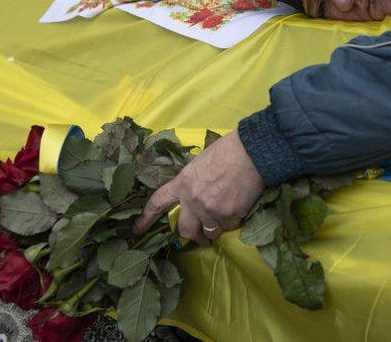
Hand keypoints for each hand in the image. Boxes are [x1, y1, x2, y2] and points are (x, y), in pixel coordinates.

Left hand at [132, 131, 265, 245]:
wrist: (252, 152)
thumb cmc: (228, 151)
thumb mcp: (200, 163)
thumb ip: (192, 182)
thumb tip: (193, 195)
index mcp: (182, 183)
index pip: (158, 202)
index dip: (146, 218)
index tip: (137, 230)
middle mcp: (193, 200)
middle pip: (185, 229)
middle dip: (192, 236)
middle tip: (200, 238)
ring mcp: (210, 210)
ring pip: (209, 232)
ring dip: (214, 230)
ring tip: (223, 221)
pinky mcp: (229, 216)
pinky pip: (228, 227)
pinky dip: (232, 222)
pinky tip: (238, 208)